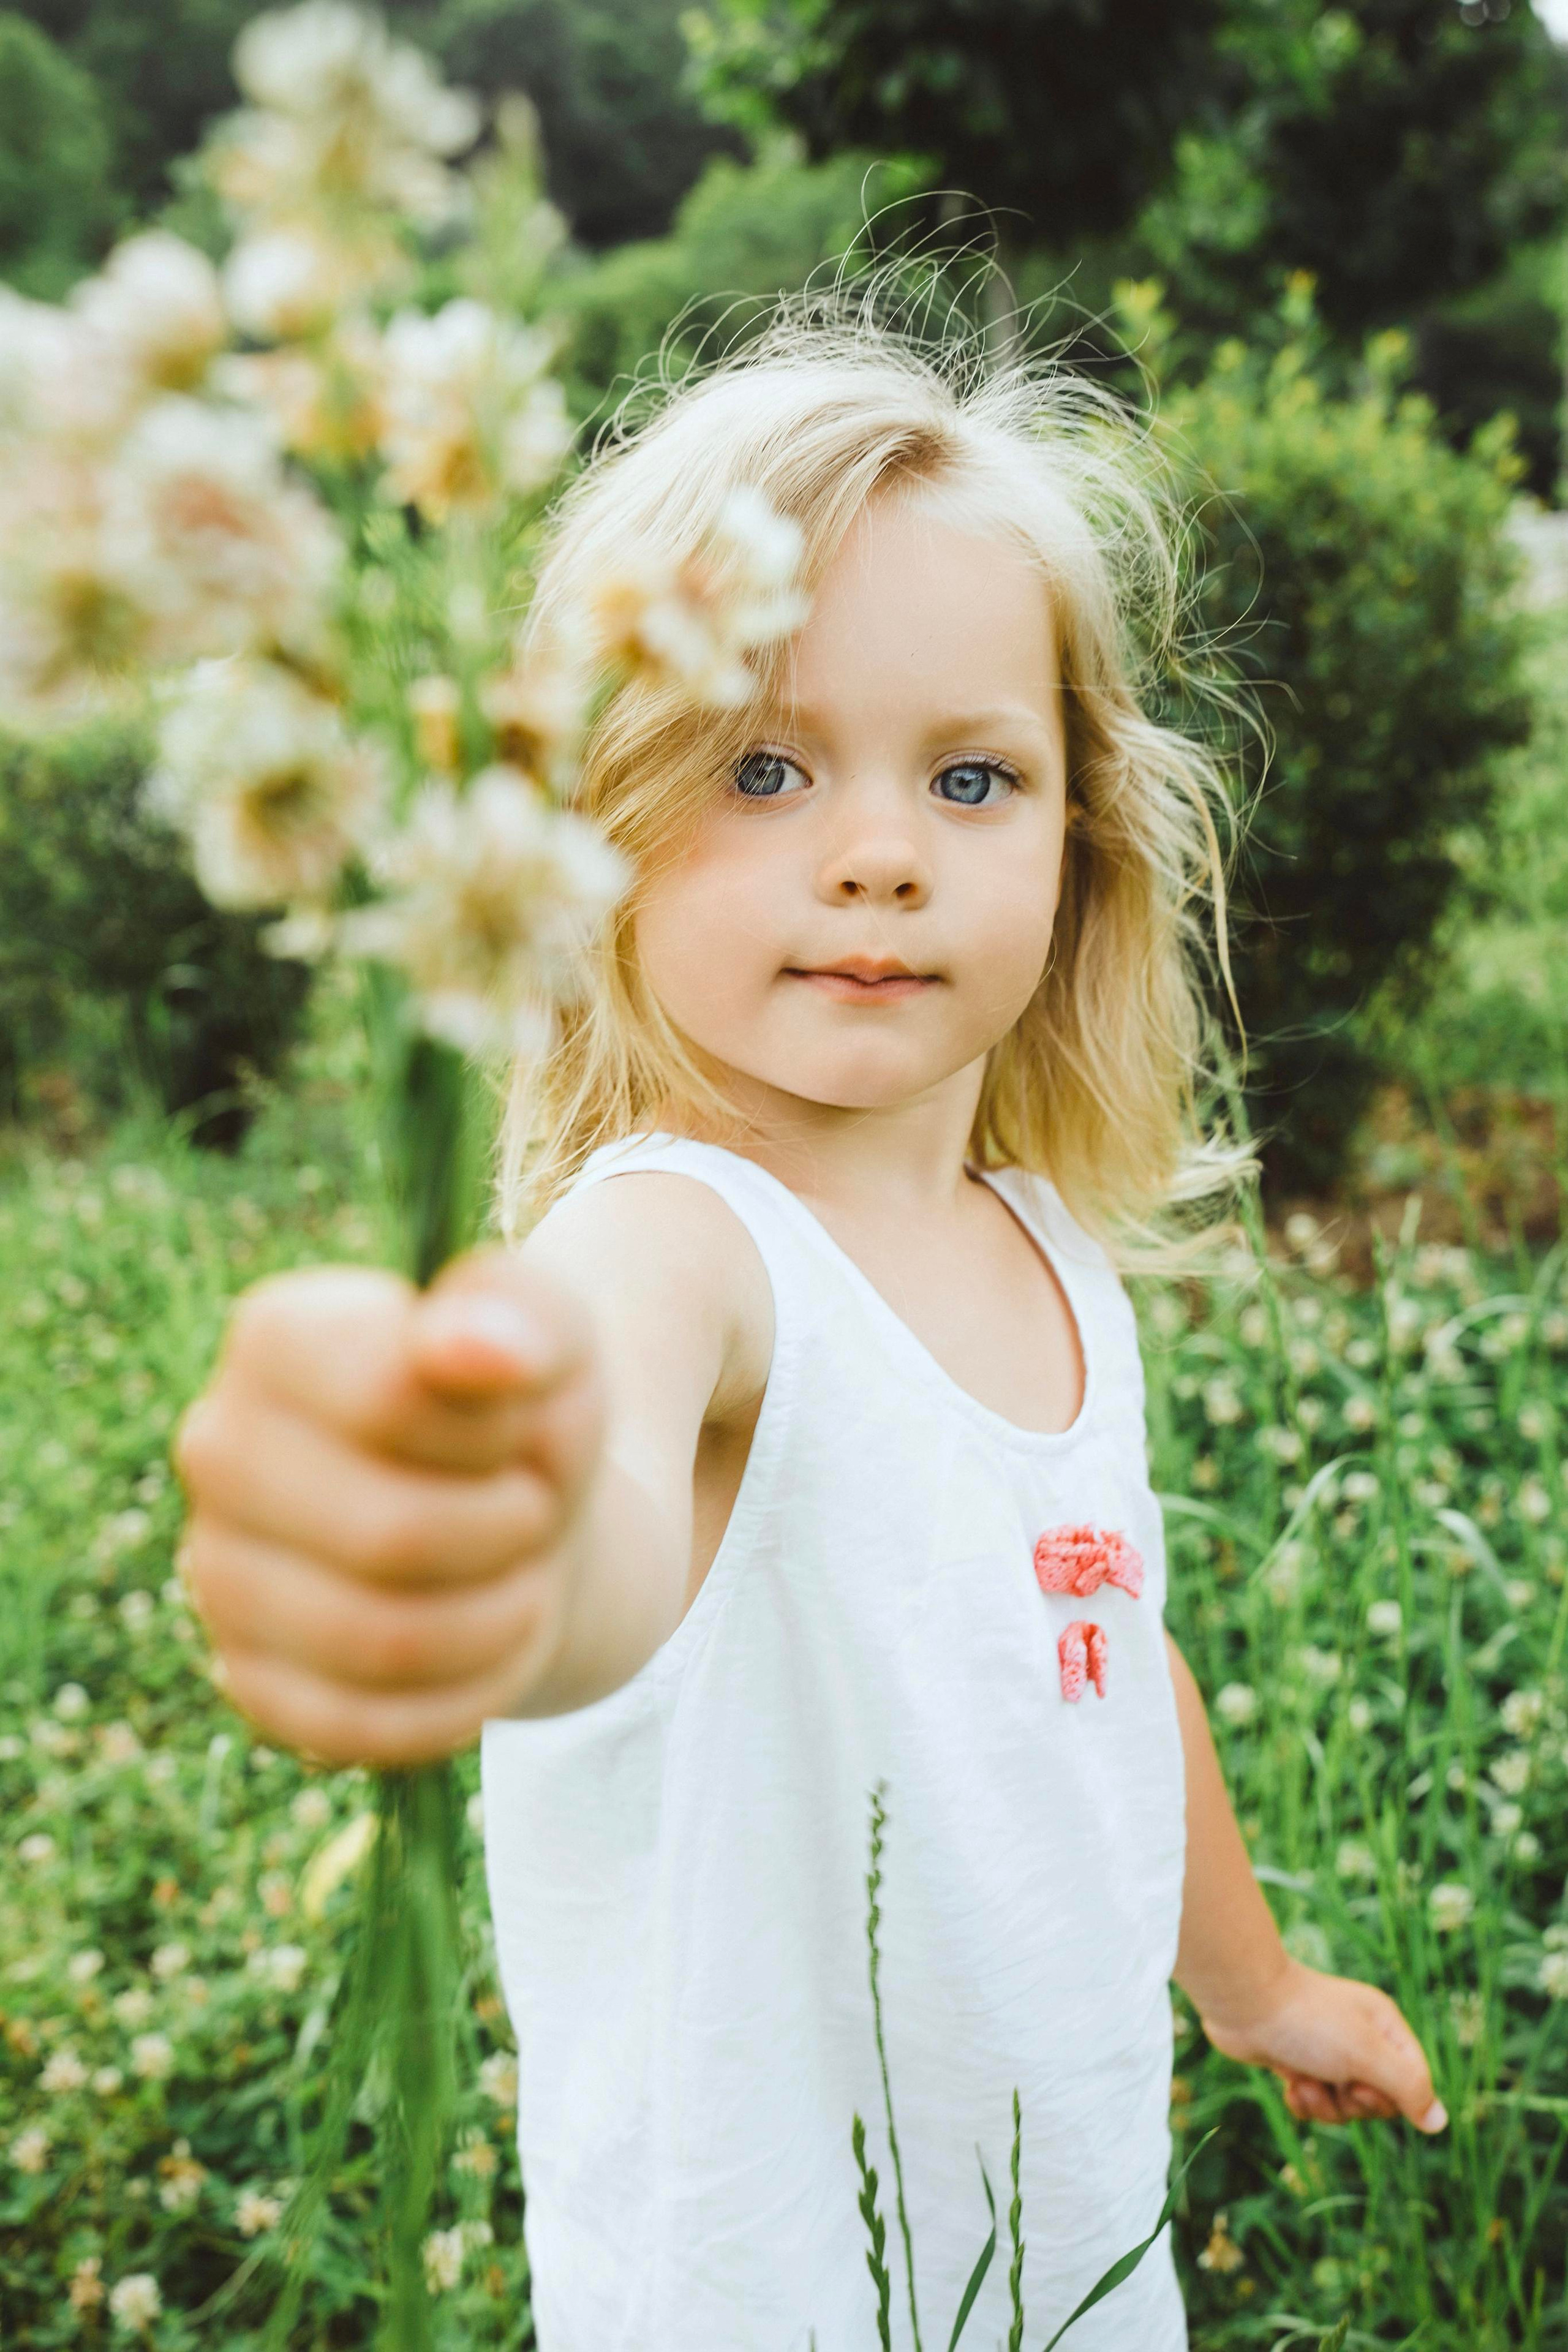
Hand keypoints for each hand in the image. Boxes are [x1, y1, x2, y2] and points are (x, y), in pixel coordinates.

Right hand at [174, 1249, 601, 1767]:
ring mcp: (220, 1571)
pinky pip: (364, 1727)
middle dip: (508, 1533)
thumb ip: (521, 1317)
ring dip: (498, 1616)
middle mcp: (218, 1449)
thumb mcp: (553, 1337)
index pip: (385, 1402)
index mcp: (276, 1337)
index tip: (520, 1424)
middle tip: (534, 1510)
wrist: (520, 1519)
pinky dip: (464, 1694)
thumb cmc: (522, 1410)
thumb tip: (467, 1346)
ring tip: (519, 1573)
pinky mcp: (251, 1680)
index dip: (491, 1433)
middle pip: (388, 1535)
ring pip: (380, 1641)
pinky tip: (485, 1641)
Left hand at [1201, 1957, 1446, 2131]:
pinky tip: (1290, 2085)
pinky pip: (1316, 2104)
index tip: (1364, 2085)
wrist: (1242, 2002)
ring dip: (1325, 2104)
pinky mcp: (1298, 2065)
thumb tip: (1439, 2123)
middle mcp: (1359, 2039)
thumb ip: (1408, 2087)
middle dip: (1356, 2102)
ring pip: (1345, 2107)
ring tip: (1303, 2080)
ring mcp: (1327, 2053)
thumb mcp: (1368, 2054)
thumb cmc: (1309, 2022)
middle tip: (1336, 2081)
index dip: (1395, 2097)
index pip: (1414, 2081)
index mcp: (1384, 2027)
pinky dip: (1304, 2102)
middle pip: (1380, 2100)